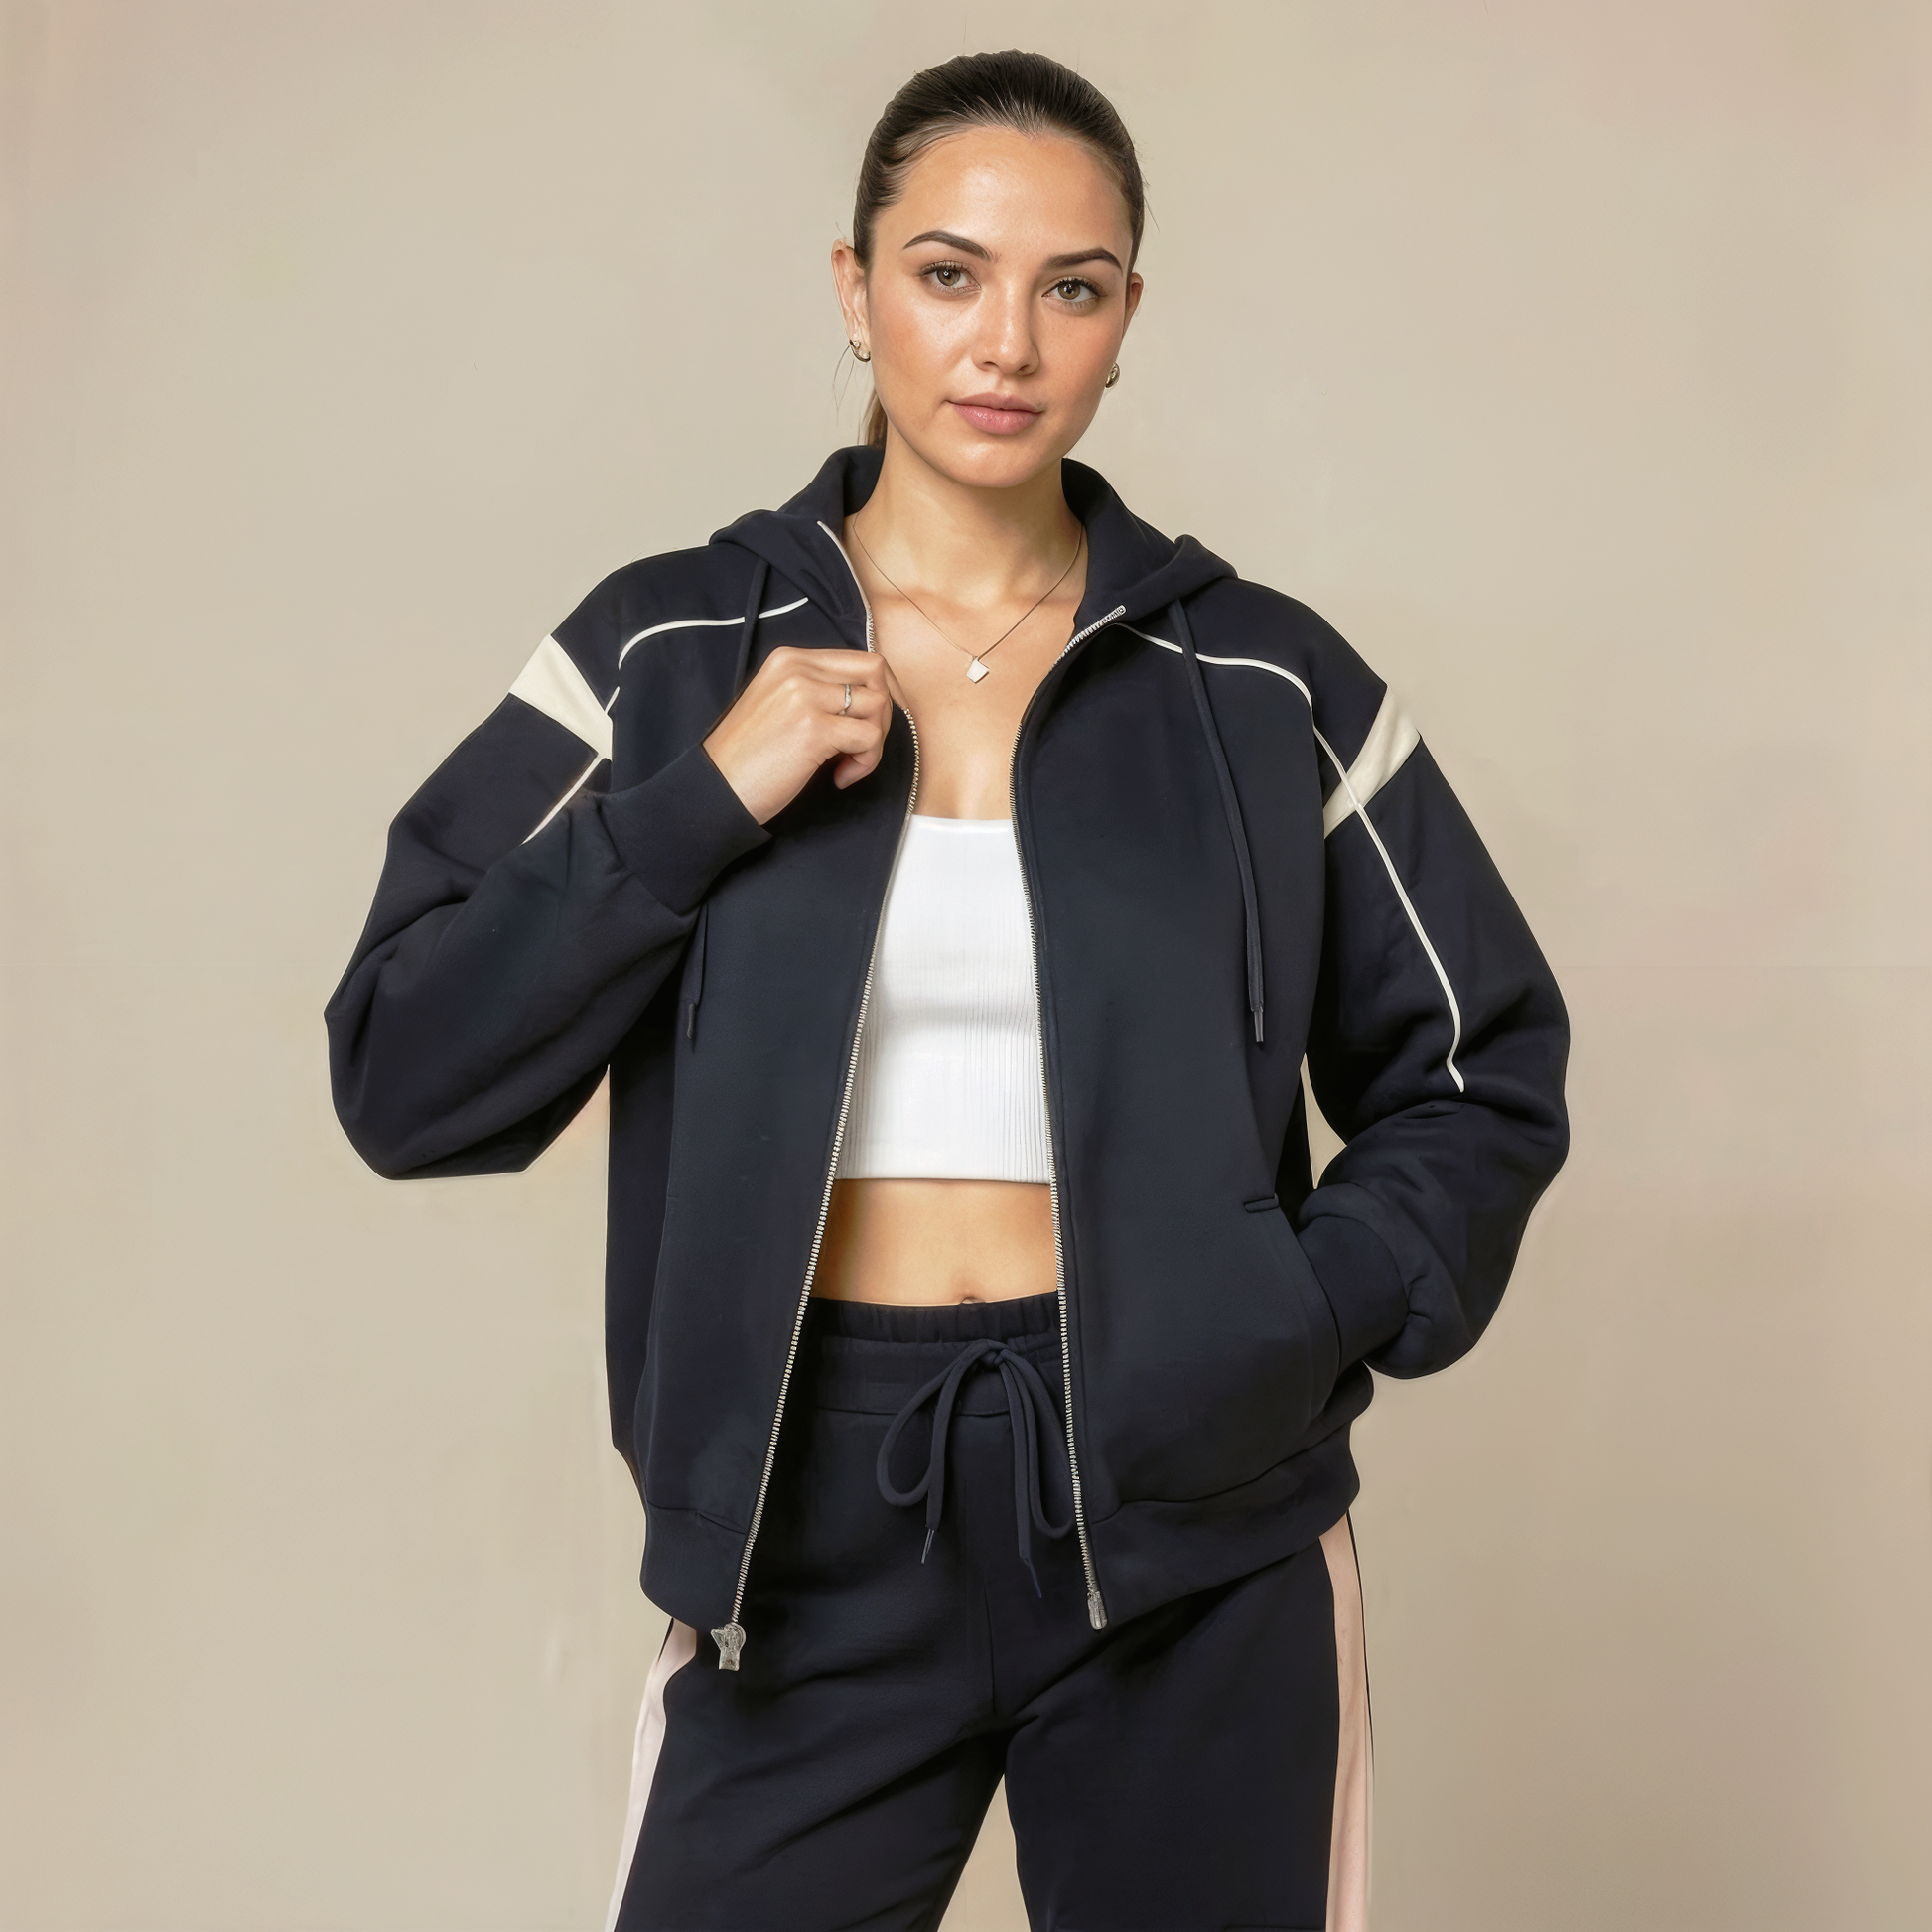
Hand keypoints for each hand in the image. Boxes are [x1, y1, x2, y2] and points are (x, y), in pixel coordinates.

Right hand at [702, 648, 902, 824]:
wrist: (715, 789)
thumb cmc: (748, 757)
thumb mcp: (779, 704)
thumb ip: (817, 692)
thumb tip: (870, 701)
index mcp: (789, 659)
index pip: (860, 660)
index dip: (881, 692)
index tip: (874, 723)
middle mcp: (798, 669)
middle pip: (876, 673)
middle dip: (885, 711)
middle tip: (865, 745)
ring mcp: (805, 696)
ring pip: (877, 706)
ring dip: (874, 743)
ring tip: (847, 765)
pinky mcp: (814, 729)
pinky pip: (870, 738)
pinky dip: (866, 763)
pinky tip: (841, 778)